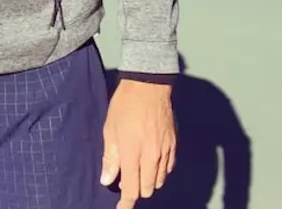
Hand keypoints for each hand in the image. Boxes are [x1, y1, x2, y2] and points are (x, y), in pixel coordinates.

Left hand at [101, 79, 175, 208]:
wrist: (149, 86)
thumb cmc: (124, 105)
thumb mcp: (110, 129)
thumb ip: (110, 157)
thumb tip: (107, 180)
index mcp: (133, 153)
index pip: (132, 189)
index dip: (126, 203)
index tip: (121, 208)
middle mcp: (152, 157)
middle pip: (147, 189)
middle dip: (136, 189)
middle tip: (126, 178)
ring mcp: (165, 152)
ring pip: (158, 181)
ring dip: (147, 180)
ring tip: (137, 166)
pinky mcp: (174, 146)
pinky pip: (168, 169)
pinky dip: (158, 171)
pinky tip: (150, 160)